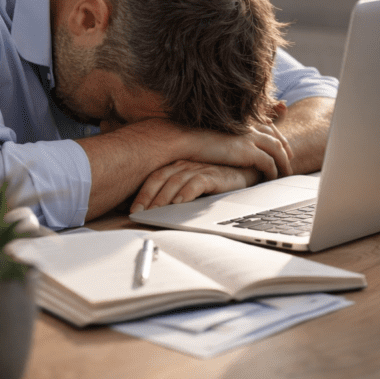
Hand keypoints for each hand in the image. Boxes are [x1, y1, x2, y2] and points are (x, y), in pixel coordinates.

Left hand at [130, 160, 258, 211]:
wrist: (246, 175)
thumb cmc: (216, 182)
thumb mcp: (192, 187)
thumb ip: (175, 194)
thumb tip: (152, 212)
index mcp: (178, 166)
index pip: (154, 177)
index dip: (142, 193)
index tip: (133, 210)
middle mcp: (186, 165)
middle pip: (161, 178)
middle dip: (149, 197)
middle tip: (140, 213)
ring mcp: (200, 168)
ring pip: (176, 181)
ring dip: (164, 197)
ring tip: (156, 211)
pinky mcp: (215, 175)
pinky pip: (197, 182)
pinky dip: (187, 192)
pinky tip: (180, 203)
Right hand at [185, 121, 293, 181]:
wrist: (187, 141)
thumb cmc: (197, 140)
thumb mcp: (217, 135)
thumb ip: (229, 136)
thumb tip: (231, 143)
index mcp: (242, 122)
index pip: (267, 127)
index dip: (277, 136)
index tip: (282, 144)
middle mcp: (248, 128)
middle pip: (275, 137)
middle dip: (285, 147)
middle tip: (290, 158)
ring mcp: (249, 138)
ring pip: (277, 150)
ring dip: (283, 161)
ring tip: (286, 172)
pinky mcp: (247, 152)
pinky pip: (268, 163)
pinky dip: (273, 170)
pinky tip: (272, 177)